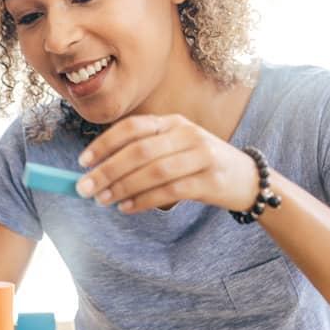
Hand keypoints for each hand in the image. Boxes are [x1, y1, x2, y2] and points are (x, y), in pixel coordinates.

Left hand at [75, 114, 258, 213]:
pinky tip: (126, 207)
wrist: (247, 179)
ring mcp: (201, 155)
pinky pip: (170, 191)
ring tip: (102, 200)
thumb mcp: (174, 148)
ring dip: (123, 187)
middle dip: (108, 170)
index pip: (132, 127)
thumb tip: (96, 171)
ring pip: (154, 171)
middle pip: (139, 151)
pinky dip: (144, 200)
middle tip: (85, 188)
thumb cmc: (198, 165)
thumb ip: (141, 154)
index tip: (82, 162)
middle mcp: (187, 134)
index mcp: (172, 122)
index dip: (104, 143)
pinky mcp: (211, 180)